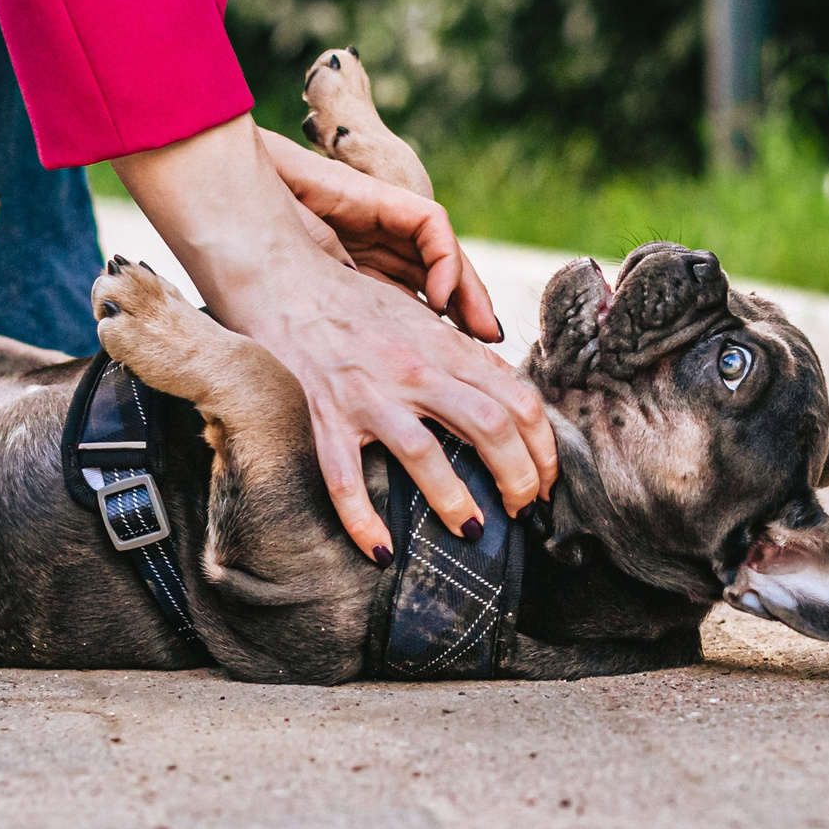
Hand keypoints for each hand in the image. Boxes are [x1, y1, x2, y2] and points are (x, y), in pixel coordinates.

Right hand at [114, 117, 555, 558]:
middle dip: (521, 477)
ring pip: (429, 455)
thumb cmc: (352, 301)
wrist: (282, 275)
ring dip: (459, 502)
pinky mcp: (325, 414)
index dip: (544, 445)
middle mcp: (415, 369)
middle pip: (492, 426)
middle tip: (524, 508)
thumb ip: (459, 353)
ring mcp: (369, 393)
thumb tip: (502, 395)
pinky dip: (364, 522)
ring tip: (474, 531)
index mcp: (444, 346)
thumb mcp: (419, 317)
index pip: (518, 399)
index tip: (547, 477)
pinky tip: (381, 553)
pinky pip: (346, 480)